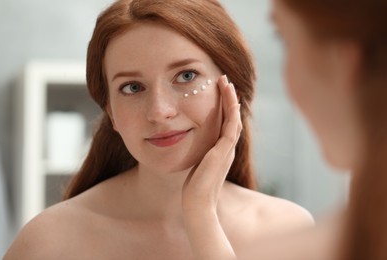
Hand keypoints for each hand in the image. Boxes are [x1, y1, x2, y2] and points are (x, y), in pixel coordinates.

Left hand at [182, 74, 240, 259]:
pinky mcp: (223, 152)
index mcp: (221, 150)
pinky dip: (232, 112)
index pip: (226, 123)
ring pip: (234, 119)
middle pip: (232, 118)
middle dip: (229, 98)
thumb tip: (192, 149)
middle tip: (225, 81)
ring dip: (231, 100)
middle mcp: (227, 148)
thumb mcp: (197, 166)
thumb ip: (199, 155)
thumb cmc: (195, 189)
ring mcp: (227, 149)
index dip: (225, 107)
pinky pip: (231, 127)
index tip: (220, 91)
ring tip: (227, 83)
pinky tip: (231, 99)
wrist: (198, 204)